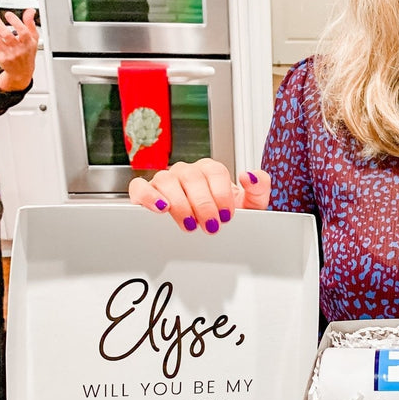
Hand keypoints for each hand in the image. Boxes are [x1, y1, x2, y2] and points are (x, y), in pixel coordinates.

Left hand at [0, 8, 38, 91]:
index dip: (15, 22)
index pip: (23, 32)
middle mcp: (18, 49)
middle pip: (7, 35)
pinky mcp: (0, 57)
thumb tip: (30, 11)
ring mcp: (8, 54)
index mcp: (28, 44)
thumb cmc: (27, 53)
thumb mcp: (34, 39)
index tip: (8, 14)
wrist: (22, 72)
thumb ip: (31, 24)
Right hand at [129, 159, 270, 233]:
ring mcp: (166, 180)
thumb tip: (249, 176)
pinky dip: (148, 196)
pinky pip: (140, 187)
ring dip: (179, 203)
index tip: (227, 215)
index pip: (215, 171)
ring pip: (166, 180)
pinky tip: (160, 209)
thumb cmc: (226, 215)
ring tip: (188, 223)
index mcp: (211, 170)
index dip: (221, 193)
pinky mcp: (147, 192)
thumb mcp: (250, 205)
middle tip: (210, 226)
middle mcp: (187, 172)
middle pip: (191, 177)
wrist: (210, 229)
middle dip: (203, 204)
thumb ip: (259, 188)